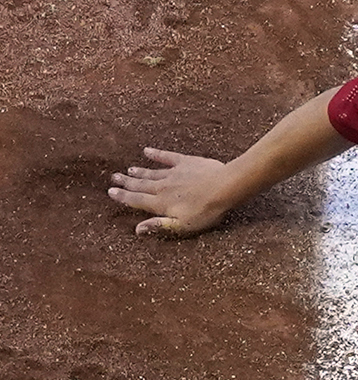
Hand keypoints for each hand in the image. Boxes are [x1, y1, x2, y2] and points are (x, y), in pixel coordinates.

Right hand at [108, 148, 235, 237]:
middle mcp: (162, 187)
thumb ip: (159, 226)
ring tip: (128, 169)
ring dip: (139, 171)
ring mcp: (173, 173)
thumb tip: (137, 229)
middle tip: (114, 177)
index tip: (111, 192)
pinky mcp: (186, 162)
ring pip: (151, 172)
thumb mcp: (182, 225)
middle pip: (140, 184)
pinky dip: (156, 154)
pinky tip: (147, 151)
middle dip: (126, 182)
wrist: (225, 186)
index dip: (123, 197)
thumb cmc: (206, 210)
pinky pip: (167, 156)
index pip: (136, 200)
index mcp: (160, 203)